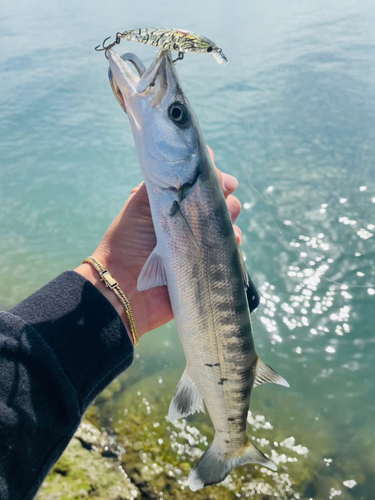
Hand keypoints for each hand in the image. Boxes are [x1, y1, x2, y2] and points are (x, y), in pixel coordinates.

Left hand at [75, 147, 241, 338]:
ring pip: (227, 220)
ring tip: (224, 219)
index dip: (212, 174)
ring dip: (230, 215)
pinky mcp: (207, 263)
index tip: (217, 175)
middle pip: (218, 197)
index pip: (199, 180)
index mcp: (172, 202)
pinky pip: (230, 248)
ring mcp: (198, 241)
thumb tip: (193, 161)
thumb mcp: (140, 202)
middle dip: (225, 192)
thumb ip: (163, 180)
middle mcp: (187, 219)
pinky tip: (230, 239)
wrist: (125, 287)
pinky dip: (234, 241)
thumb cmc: (127, 241)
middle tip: (224, 193)